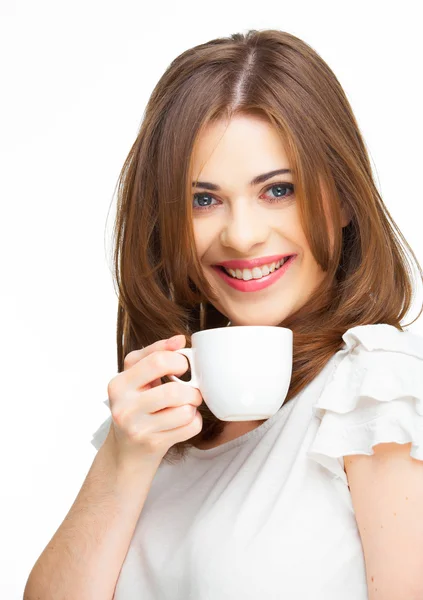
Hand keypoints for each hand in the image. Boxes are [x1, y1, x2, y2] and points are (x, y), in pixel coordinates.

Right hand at [106, 335, 202, 464]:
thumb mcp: (136, 379)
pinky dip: (194, 422)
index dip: (180, 361)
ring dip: (193, 407)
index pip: (157, 361)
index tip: (183, 367)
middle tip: (191, 391)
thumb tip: (180, 339)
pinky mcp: (152, 444)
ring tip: (186, 407)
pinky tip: (183, 422)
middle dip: (192, 390)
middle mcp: (124, 406)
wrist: (125, 453)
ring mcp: (137, 428)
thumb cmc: (135, 408)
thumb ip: (154, 354)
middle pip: (174, 391)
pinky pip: (189, 427)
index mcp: (119, 383)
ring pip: (185, 411)